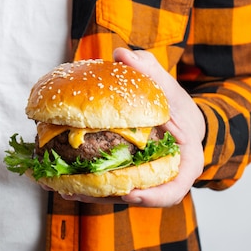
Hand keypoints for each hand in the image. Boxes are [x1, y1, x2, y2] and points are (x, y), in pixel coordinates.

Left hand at [59, 48, 205, 206]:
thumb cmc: (177, 105)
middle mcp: (166, 178)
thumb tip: (122, 54)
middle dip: (109, 197)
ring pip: (120, 194)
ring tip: (65, 190)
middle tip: (82, 192)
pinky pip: (110, 186)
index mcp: (186, 163)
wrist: (181, 119)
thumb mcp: (168, 86)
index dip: (153, 196)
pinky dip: (89, 185)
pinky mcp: (129, 179)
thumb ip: (148, 70)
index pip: (173, 188)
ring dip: (92, 194)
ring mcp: (147, 181)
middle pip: (139, 197)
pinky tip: (64, 182)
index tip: (131, 194)